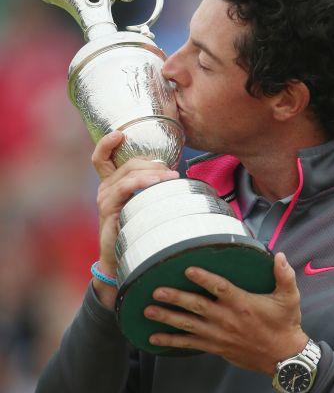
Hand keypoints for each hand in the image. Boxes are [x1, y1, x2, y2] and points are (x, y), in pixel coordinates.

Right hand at [92, 132, 179, 274]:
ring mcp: (105, 199)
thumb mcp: (141, 205)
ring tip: (172, 178)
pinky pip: (125, 189)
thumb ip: (149, 188)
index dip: (107, 143)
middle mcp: (104, 188)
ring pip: (129, 174)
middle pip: (127, 164)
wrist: (120, 259)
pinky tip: (156, 183)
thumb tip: (172, 174)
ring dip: (153, 173)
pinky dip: (142, 182)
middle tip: (173, 172)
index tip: (120, 133)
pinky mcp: (109, 210)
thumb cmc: (134, 230)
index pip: (102, 158)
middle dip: (152, 163)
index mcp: (110, 184)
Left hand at [145, 252, 307, 375]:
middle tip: (156, 291)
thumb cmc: (285, 324)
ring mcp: (219, 334)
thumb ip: (284, 275)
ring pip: (188, 325)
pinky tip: (155, 338)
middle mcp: (227, 319)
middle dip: (175, 298)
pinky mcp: (216, 347)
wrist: (283, 357)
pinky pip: (190, 344)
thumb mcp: (290, 298)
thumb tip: (279, 256)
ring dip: (167, 318)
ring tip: (148, 311)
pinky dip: (171, 341)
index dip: (204, 278)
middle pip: (196, 306)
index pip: (220, 288)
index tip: (188, 270)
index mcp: (242, 304)